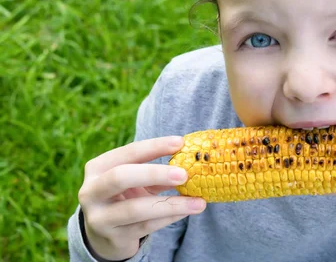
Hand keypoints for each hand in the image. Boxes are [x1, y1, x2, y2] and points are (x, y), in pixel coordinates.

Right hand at [77, 136, 205, 260]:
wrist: (104, 234)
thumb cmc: (125, 197)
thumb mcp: (136, 181)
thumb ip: (156, 172)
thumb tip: (191, 161)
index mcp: (97, 168)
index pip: (127, 152)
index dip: (154, 146)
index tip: (180, 143)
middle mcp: (91, 191)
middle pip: (121, 177)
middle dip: (154, 173)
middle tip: (184, 174)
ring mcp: (99, 217)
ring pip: (136, 208)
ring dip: (172, 204)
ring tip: (199, 202)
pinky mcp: (113, 237)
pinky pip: (146, 226)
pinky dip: (170, 218)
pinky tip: (187, 211)